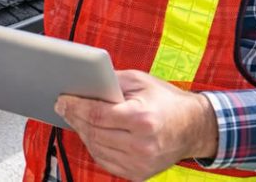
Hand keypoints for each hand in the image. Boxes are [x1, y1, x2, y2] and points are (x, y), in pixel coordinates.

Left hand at [54, 70, 218, 180]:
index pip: (98, 115)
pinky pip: (106, 161)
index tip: (62, 99)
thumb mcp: (140, 81)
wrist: (193, 128)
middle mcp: (142, 145)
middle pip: (94, 133)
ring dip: (82, 132)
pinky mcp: (139, 174)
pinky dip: (94, 146)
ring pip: (96, 148)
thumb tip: (83, 83)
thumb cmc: (166, 100)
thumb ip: (111, 82)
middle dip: (74, 118)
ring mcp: (141, 163)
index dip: (75, 107)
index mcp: (143, 119)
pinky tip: (91, 133)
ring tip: (75, 118)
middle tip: (63, 106)